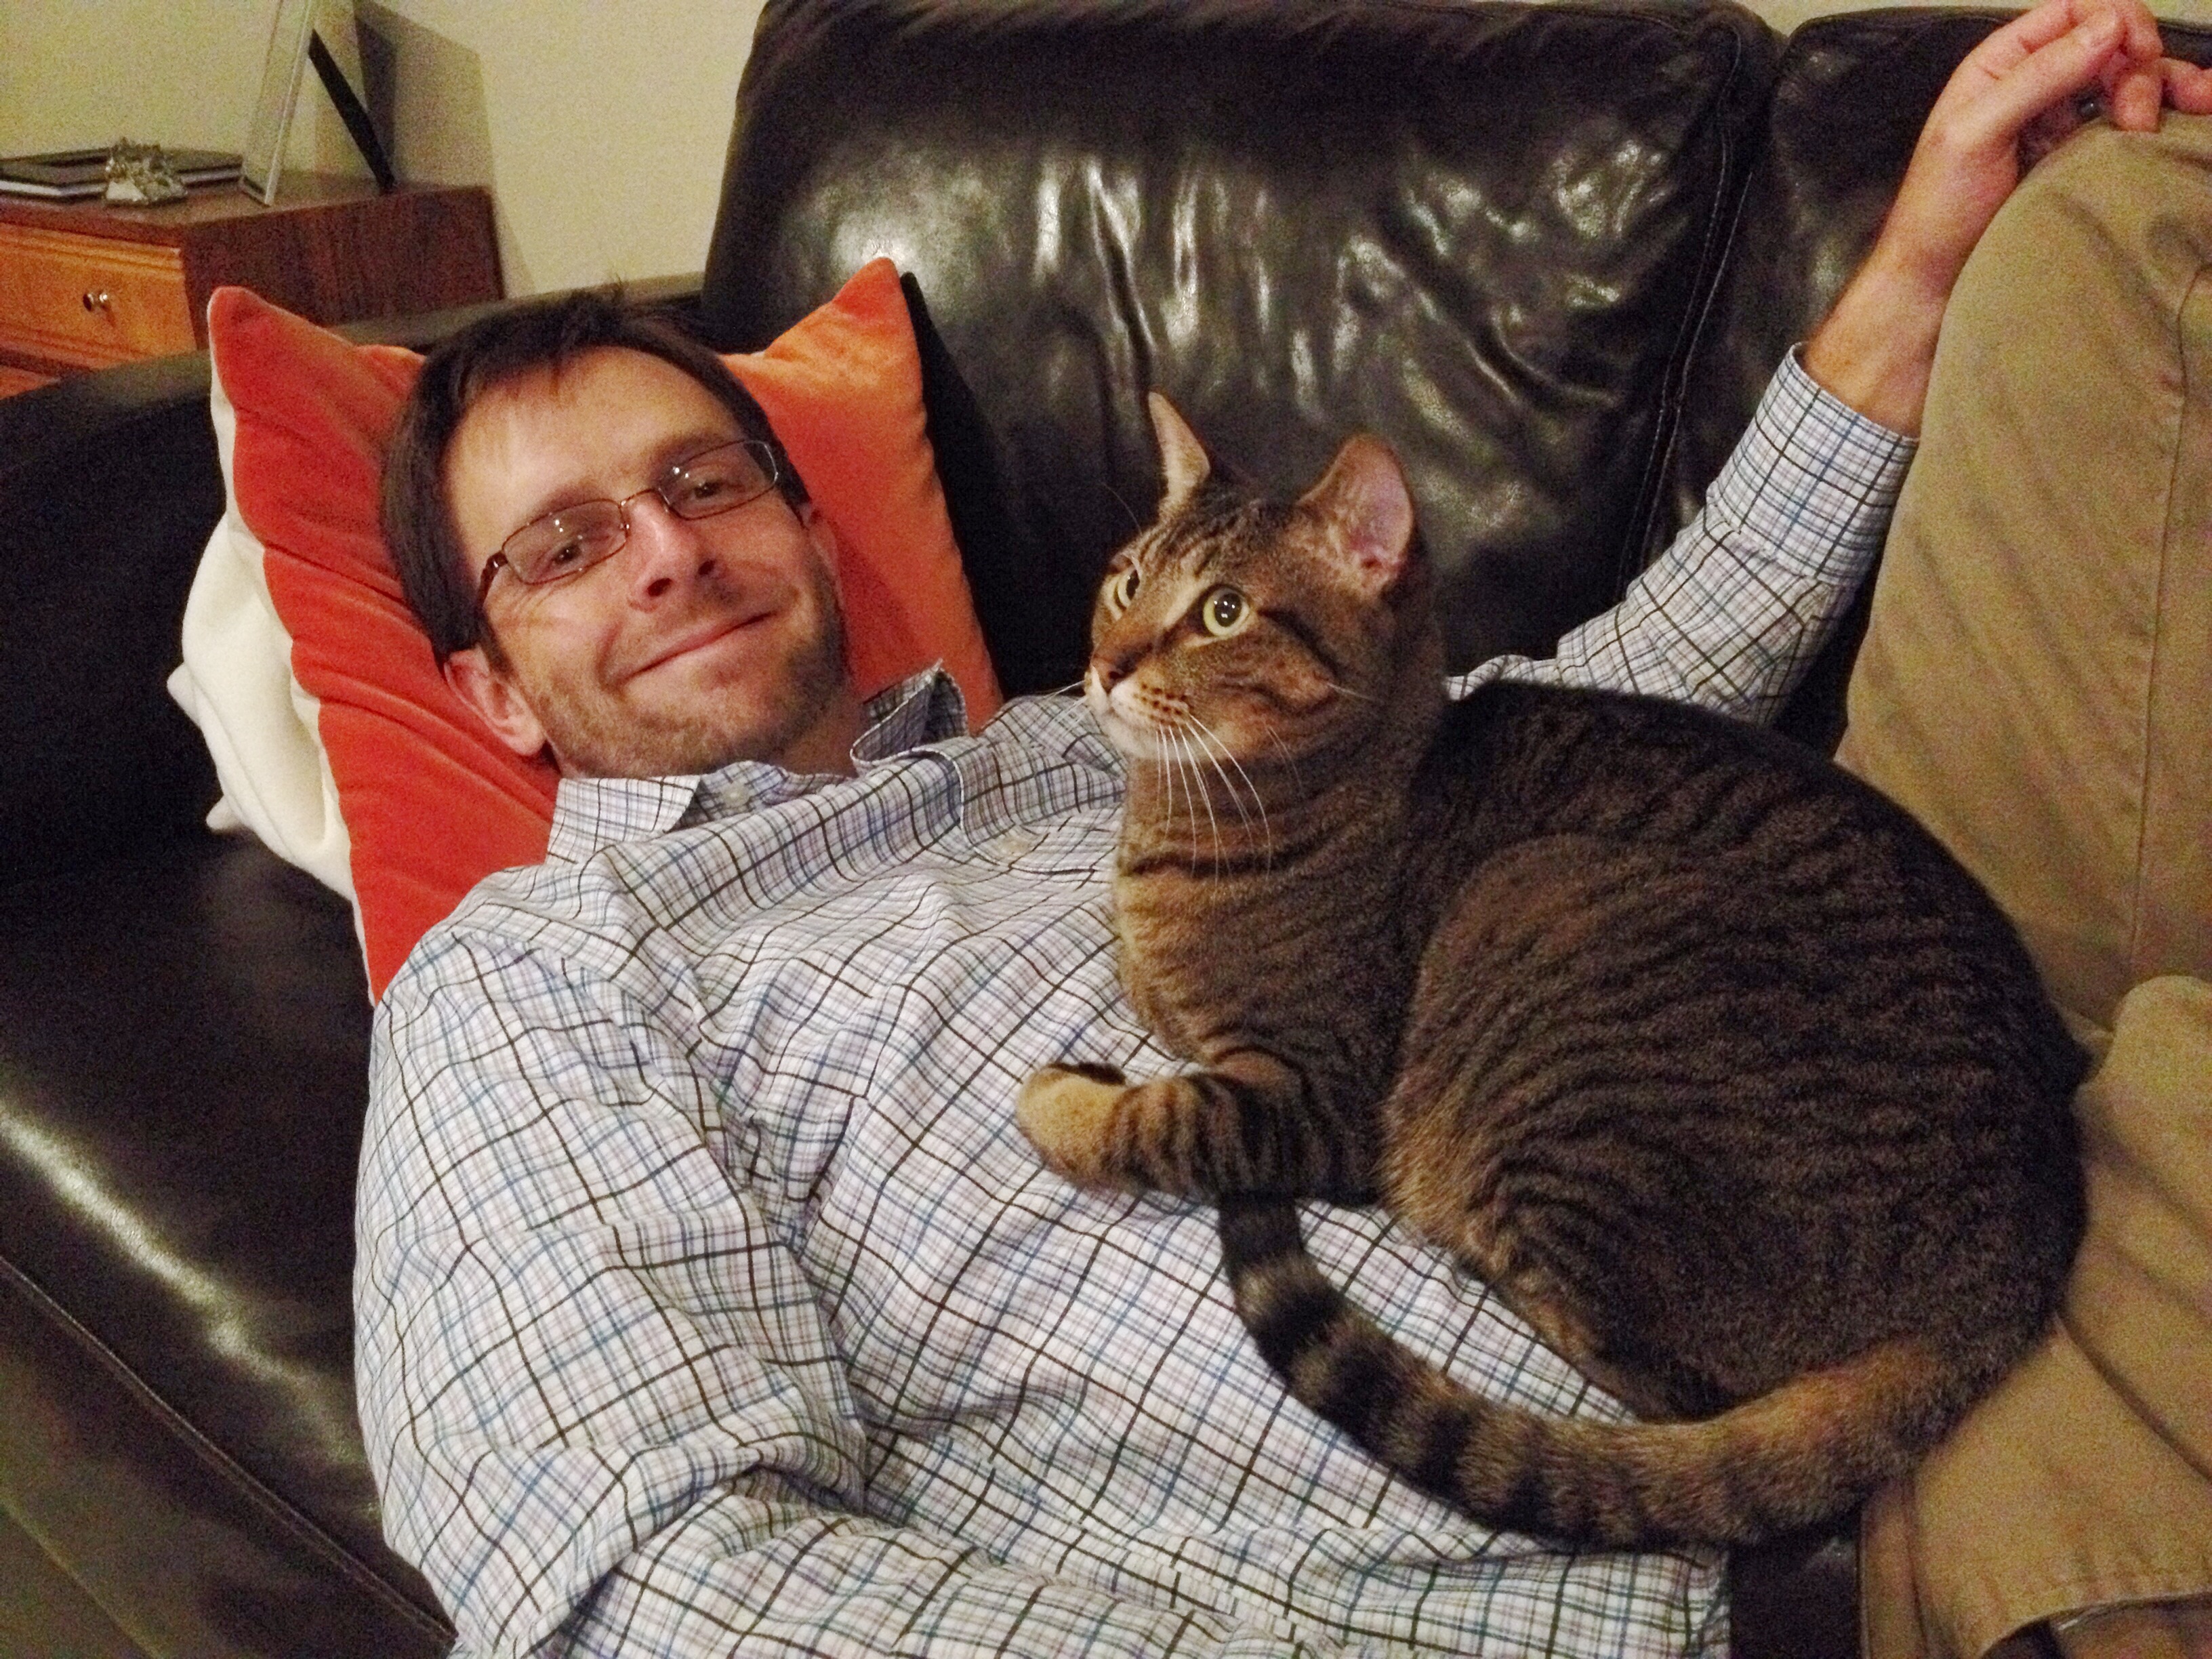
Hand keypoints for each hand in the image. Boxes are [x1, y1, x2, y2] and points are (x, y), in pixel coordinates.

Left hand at [1805, 0, 2211, 433]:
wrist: (1936, 282)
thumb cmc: (1938, 211)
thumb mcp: (1974, 133)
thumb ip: (2036, 76)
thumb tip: (2107, 27)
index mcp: (2002, 65)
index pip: (2074, 13)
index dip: (2115, 22)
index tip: (2138, 57)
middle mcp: (2034, 85)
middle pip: (2112, 46)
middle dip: (2139, 69)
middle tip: (2137, 120)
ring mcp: (2059, 122)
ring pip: (2129, 82)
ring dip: (2164, 89)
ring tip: (2190, 112)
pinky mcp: (2077, 159)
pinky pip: (2127, 125)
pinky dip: (2162, 118)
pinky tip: (2188, 122)